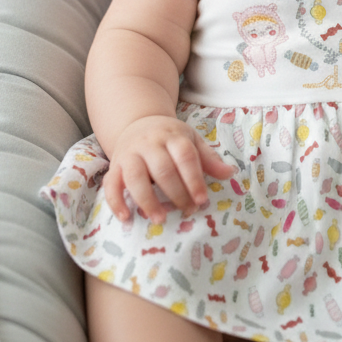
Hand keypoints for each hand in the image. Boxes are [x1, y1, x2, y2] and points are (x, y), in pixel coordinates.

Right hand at [103, 115, 234, 222]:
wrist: (137, 123)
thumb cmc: (169, 137)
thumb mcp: (191, 140)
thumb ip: (208, 158)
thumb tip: (230, 173)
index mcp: (172, 136)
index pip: (185, 156)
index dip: (194, 179)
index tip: (202, 200)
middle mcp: (150, 144)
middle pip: (162, 169)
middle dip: (176, 193)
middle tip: (187, 211)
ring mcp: (130, 155)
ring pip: (136, 177)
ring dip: (147, 200)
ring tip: (160, 218)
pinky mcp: (115, 167)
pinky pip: (111, 184)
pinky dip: (116, 201)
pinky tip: (126, 218)